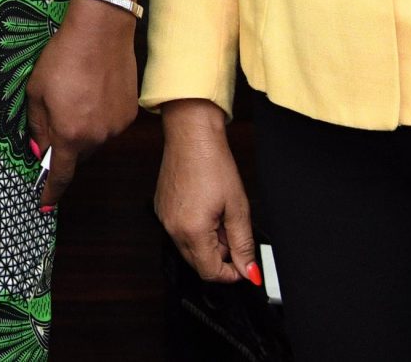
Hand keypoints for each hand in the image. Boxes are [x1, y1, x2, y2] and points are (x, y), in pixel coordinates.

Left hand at [24, 0, 138, 210]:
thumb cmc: (63, 57)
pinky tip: (92, 91)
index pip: (61, 174)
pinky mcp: (129, 113)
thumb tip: (40, 149)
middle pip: (78, 155)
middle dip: (64, 145)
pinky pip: (109, 125)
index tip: (44, 203)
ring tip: (75, 96)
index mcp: (70, 134)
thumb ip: (37, 125)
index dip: (51, 191)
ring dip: (82, 129)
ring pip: (94, 140)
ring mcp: (116, 126)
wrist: (101, 30)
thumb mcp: (36, 91)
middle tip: (55, 119)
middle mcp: (97, 137)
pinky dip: (98, 116)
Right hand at [156, 100, 259, 284]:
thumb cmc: (213, 164)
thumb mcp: (238, 208)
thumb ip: (243, 245)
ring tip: (220, 216)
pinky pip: (179, 231)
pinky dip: (195, 229)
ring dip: (208, 242)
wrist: (191, 136)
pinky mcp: (161, 208)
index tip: (244, 265)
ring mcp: (163, 218)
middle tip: (234, 232)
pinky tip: (206, 208)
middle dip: (220, 256)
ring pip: (189, 247)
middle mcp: (172, 228)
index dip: (231, 273)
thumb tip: (249, 271)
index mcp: (192, 231)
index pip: (210, 272)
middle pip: (198, 263)